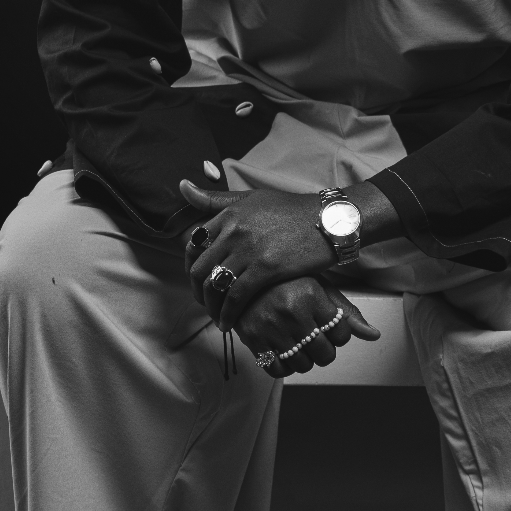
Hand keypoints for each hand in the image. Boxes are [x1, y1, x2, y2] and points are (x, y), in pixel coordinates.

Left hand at [181, 182, 328, 327]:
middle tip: (206, 305)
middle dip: (198, 292)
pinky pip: (236, 297)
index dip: (190, 268)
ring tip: (218, 317)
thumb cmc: (292, 210)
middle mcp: (234, 230)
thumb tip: (182, 186)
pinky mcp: (266, 268)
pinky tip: (230, 323)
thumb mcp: (252, 198)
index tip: (198, 282)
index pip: (193, 246)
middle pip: (199, 269)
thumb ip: (216, 199)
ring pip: (215, 286)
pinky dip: (229, 314)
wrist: (329, 220)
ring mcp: (249, 249)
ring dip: (212, 308)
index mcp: (228, 213)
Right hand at [234, 279, 380, 375]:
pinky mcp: (253, 340)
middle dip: (325, 350)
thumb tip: (375, 335)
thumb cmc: (286, 281)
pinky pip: (278, 370)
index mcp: (311, 295)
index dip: (339, 334)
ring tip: (298, 342)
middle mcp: (292, 313)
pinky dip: (284, 366)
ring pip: (303, 365)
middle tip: (315, 337)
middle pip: (325, 354)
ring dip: (305, 359)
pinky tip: (283, 350)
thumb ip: (346, 312)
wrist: (240, 277)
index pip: (342, 334)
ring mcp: (271, 328)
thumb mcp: (318, 287)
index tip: (329, 326)